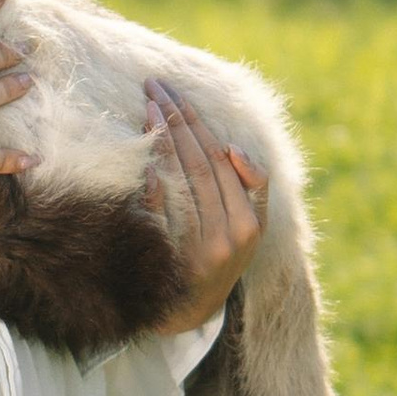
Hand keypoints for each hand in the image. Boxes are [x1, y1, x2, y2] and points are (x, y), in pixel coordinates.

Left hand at [143, 83, 266, 325]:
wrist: (192, 309)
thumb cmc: (222, 255)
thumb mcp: (251, 226)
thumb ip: (252, 186)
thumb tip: (232, 148)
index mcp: (251, 222)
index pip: (219, 160)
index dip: (197, 124)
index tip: (175, 93)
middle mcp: (231, 234)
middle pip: (200, 164)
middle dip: (177, 120)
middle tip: (153, 86)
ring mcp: (203, 248)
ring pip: (182, 181)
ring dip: (163, 140)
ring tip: (146, 105)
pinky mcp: (178, 261)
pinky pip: (163, 213)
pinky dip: (154, 183)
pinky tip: (144, 153)